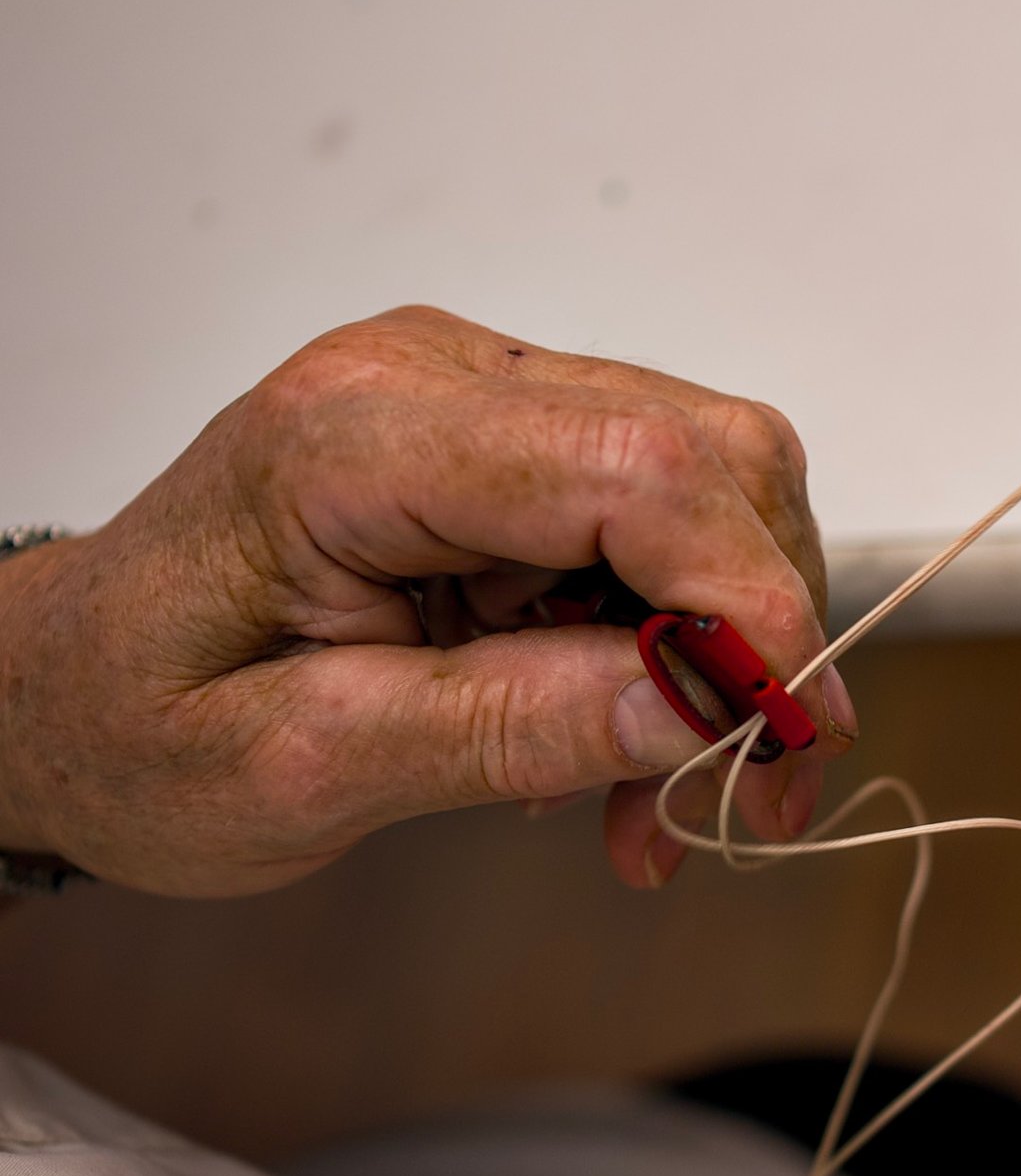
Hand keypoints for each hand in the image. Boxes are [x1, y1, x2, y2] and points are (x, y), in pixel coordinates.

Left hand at [0, 307, 854, 896]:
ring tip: (664, 798)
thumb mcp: (300, 770)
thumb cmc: (135, 725)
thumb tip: (704, 706)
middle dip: (762, 635)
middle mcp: (435, 375)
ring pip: (705, 485)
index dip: (751, 604)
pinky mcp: (504, 443)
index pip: (636, 469)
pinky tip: (623, 738)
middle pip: (703, 455)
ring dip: (725, 648)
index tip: (793, 742)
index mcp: (359, 434)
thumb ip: (504, 729)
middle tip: (746, 799)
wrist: (65, 691)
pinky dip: (677, 638)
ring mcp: (478, 397)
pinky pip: (653, 520)